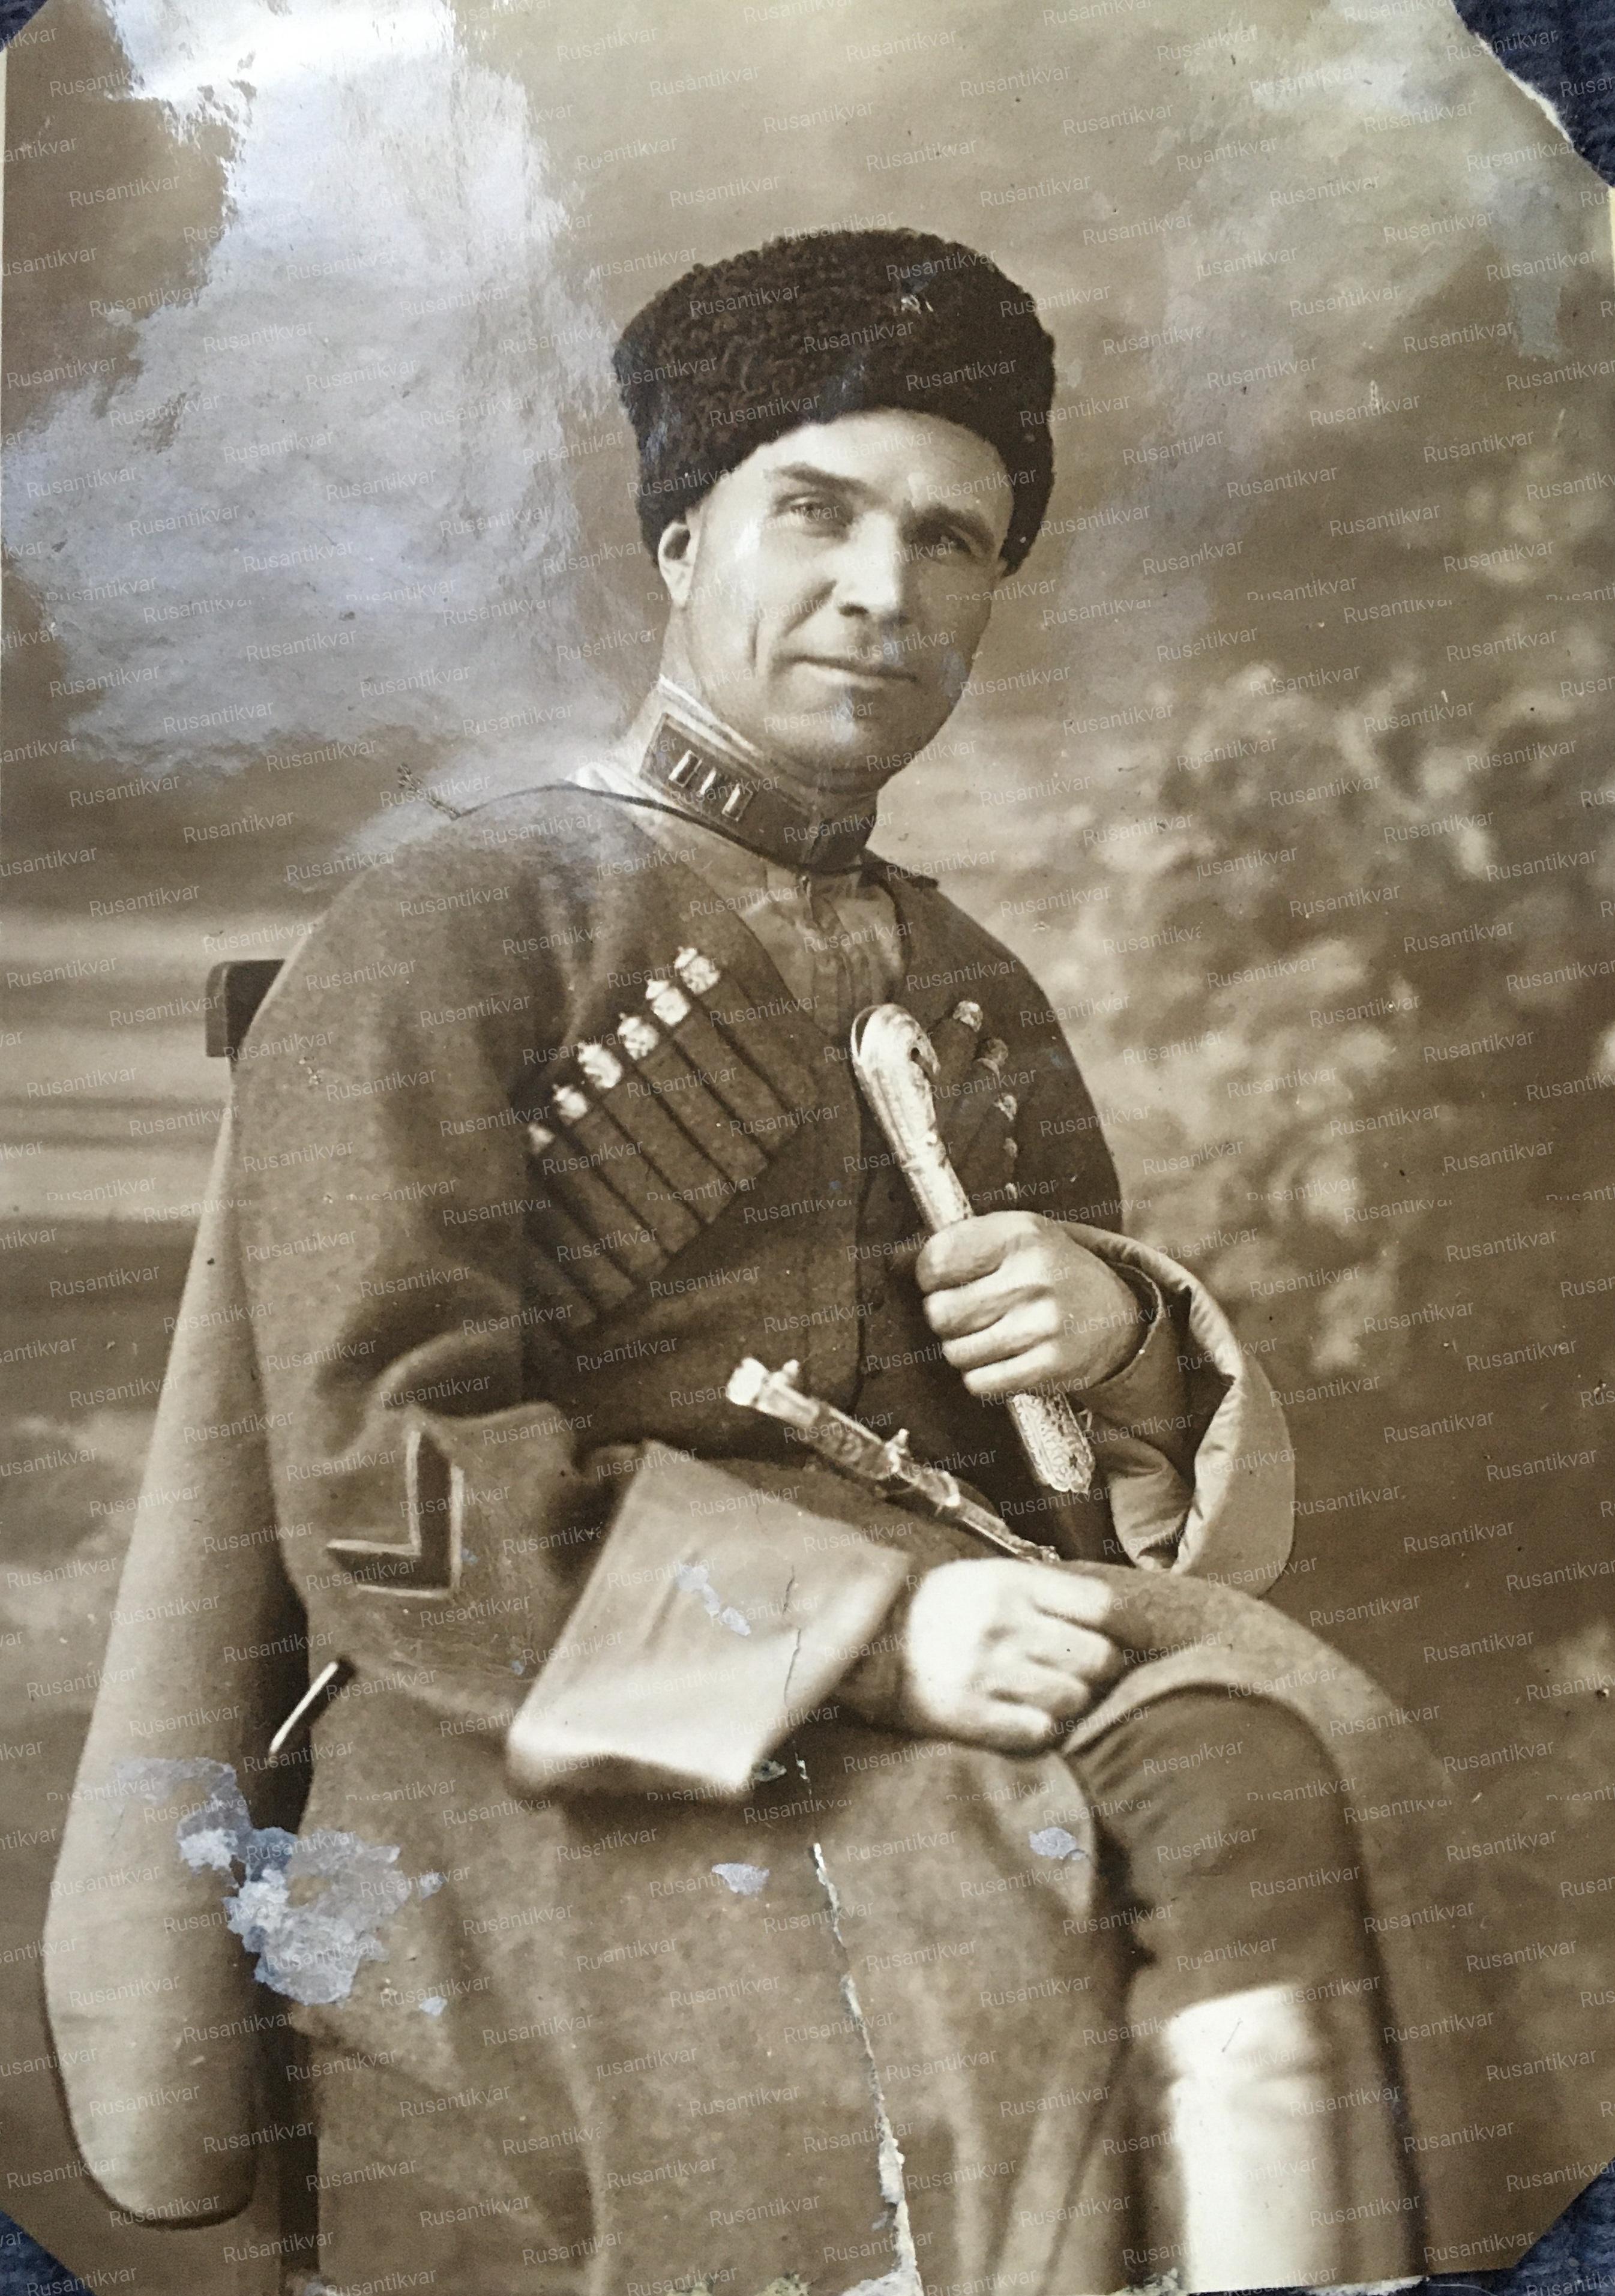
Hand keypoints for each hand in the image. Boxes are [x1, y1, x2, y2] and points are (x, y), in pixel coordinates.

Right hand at [891, 1558, 1125, 1752]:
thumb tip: (1114, 1616)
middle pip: (1097, 1657)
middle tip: (1088, 1671)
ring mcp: (989, 1674)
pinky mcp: (972, 1716)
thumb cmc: (942, 1608)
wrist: (871, 1640)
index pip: (1102, 1605)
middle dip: (1102, 1668)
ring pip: (1073, 1698)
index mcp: (1013, 1584)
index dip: (1129, 1626)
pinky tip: (1027, 1717)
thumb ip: (1047, 1591)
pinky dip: (1042, 1728)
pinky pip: (1039, 1732)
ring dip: (1073, 1701)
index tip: (1132, 1638)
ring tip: (1053, 1694)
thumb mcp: (991, 1577)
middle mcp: (1006, 1626)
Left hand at [915, 1211, 1142, 1399]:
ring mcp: (1041, 1324)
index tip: (944, 1278)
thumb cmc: (1054, 1272)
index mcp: (1020, 1234)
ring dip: (964, 1348)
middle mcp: (1032, 1276)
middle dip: (945, 1316)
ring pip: (956, 1351)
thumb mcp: (1016, 1237)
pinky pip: (980, 1382)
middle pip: (940, 1312)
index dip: (929, 1275)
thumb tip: (892, 1260)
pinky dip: (982, 1375)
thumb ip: (958, 1243)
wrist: (1117, 1316)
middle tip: (970, 1311)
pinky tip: (1002, 1357)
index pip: (935, 1260)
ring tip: (991, 1333)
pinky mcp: (1049, 1365)